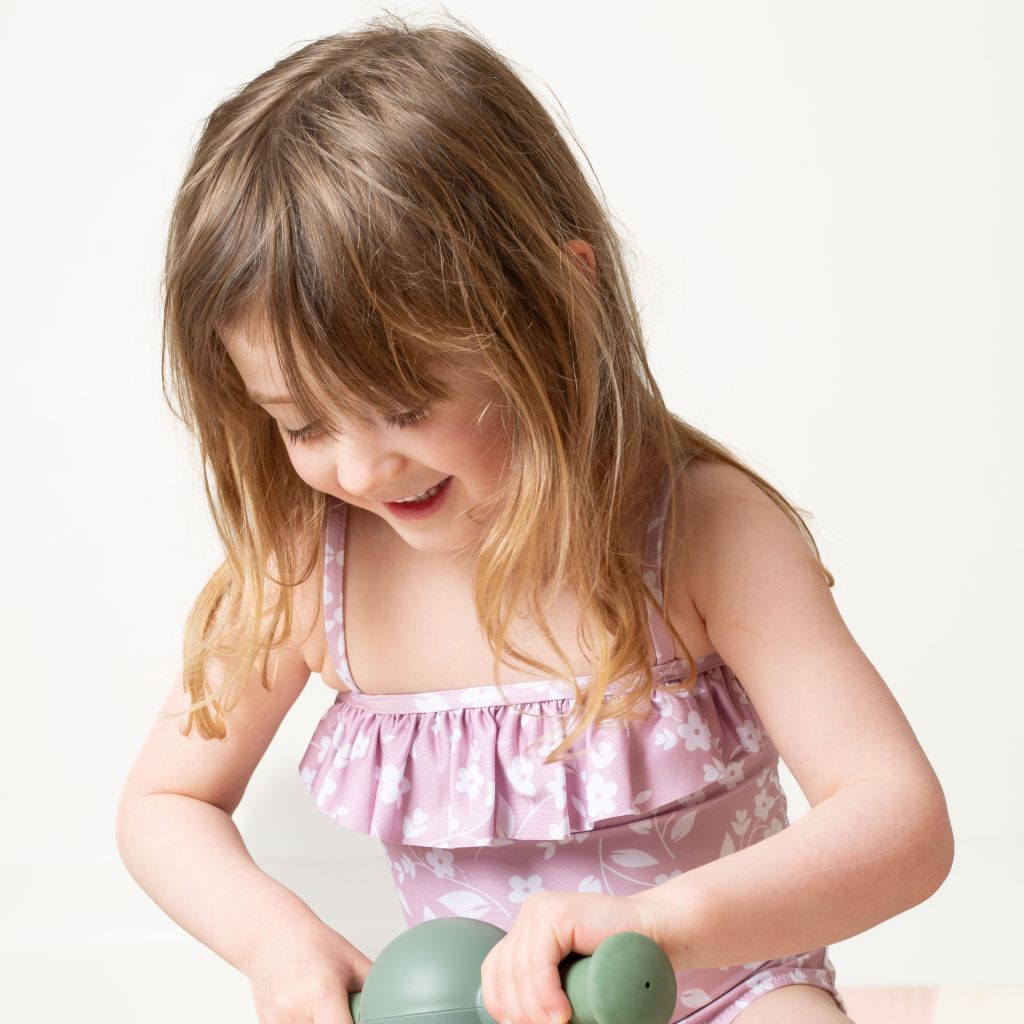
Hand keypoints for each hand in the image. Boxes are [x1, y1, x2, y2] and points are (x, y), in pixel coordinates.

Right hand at [245, 918, 372, 1023]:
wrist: (273, 935)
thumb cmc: (314, 944)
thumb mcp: (353, 961)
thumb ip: (374, 988)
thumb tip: (393, 1006)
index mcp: (322, 992)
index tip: (361, 1023)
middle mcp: (296, 1010)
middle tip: (341, 1010)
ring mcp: (277, 1021)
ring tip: (323, 1008)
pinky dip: (305, 1023)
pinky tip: (306, 1010)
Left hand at [479, 891, 657, 1023]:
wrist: (657, 933)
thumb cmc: (619, 962)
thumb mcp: (569, 977)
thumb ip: (544, 988)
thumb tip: (517, 1021)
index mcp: (526, 929)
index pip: (494, 972)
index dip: (502, 1008)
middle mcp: (529, 915)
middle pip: (504, 974)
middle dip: (520, 1013)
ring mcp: (541, 911)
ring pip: (518, 973)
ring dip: (534, 1011)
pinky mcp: (557, 914)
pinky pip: (537, 964)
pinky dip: (545, 995)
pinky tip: (561, 1014)